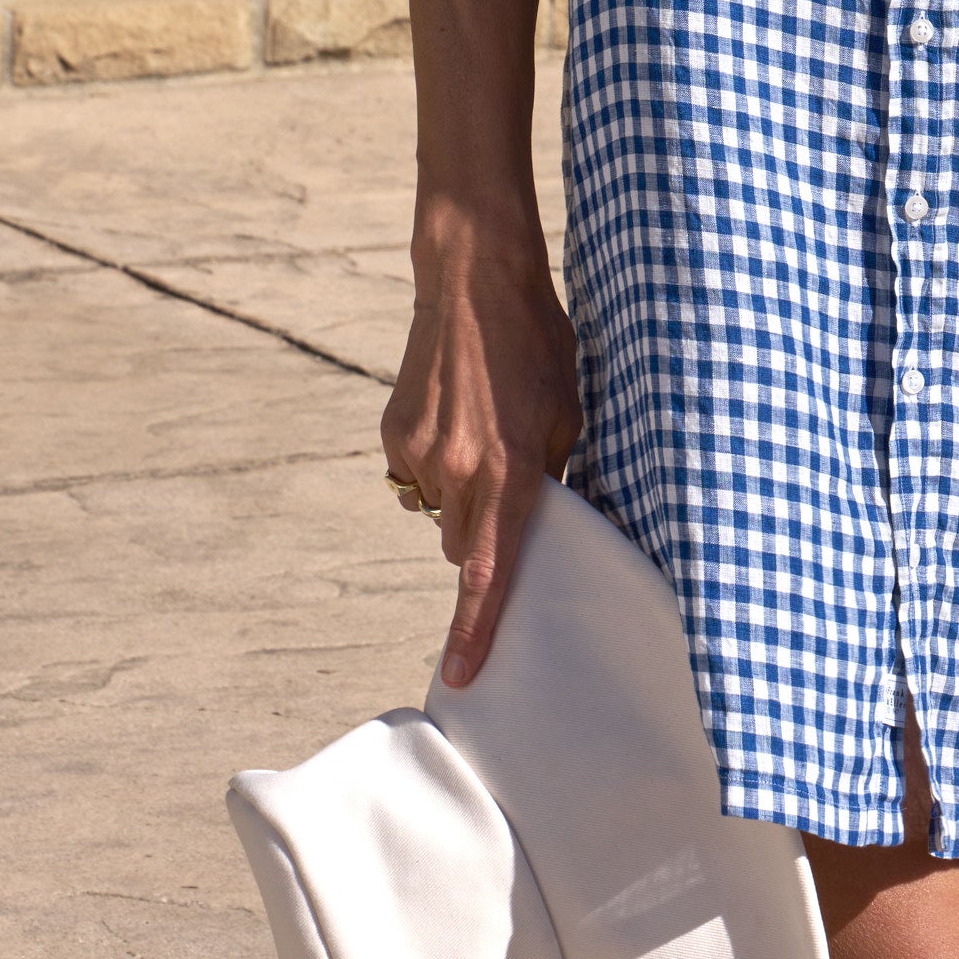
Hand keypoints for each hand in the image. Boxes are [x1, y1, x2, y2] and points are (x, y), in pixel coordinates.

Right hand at [381, 243, 582, 687]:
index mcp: (509, 473)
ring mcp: (417, 455)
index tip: (462, 674)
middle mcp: (457, 473)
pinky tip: (453, 417)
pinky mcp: (392, 435)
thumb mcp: (566, 413)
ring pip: (436, 513)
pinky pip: (412, 477)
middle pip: (463, 547)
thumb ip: (552, 474)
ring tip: (480, 434)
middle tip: (503, 486)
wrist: (473, 283)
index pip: (488, 573)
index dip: (476, 629)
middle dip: (483, 534)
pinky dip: (432, 465)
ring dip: (457, 496)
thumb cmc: (536, 344)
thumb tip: (541, 521)